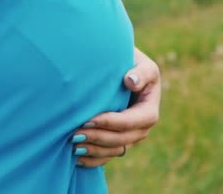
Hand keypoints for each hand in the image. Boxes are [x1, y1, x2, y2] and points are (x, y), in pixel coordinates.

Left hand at [70, 47, 161, 166]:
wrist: (118, 67)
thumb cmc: (129, 62)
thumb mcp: (140, 62)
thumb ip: (140, 72)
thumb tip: (130, 82)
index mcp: (149, 109)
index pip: (133, 121)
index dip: (112, 123)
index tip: (89, 119)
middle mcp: (142, 127)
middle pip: (123, 139)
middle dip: (99, 138)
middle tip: (75, 134)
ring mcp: (130, 136)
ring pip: (115, 150)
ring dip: (94, 150)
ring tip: (72, 145)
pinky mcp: (118, 141)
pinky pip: (108, 156)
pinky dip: (93, 160)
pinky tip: (75, 158)